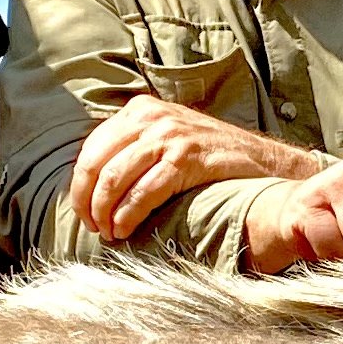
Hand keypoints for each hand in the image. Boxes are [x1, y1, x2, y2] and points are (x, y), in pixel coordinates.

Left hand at [68, 94, 316, 241]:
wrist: (262, 161)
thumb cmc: (211, 157)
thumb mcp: (168, 139)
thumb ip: (135, 149)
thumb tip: (94, 184)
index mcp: (140, 110)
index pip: (92, 149)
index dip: (80, 186)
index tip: (84, 214)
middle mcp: (150, 117)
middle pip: (97, 165)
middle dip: (87, 202)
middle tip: (93, 228)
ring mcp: (169, 136)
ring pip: (115, 180)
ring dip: (105, 213)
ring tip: (110, 233)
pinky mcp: (186, 158)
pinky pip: (142, 192)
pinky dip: (127, 216)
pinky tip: (126, 230)